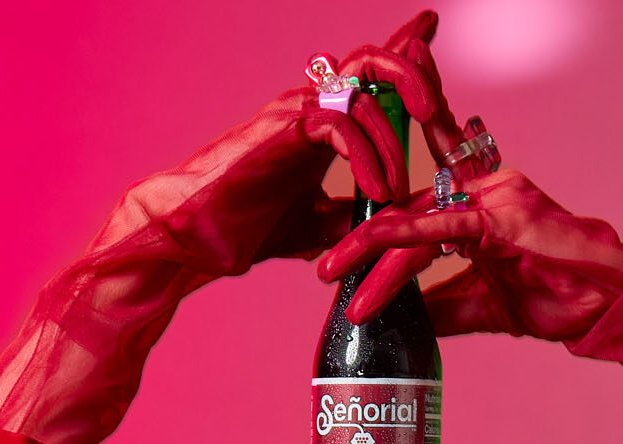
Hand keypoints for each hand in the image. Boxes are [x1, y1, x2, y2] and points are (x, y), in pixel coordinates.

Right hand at [0, 12, 451, 443]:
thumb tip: (388, 225)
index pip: (370, 74)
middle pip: (375, 60)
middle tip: (432, 112)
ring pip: (364, 85)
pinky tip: (375, 189)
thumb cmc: (243, 227)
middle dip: (413, 73)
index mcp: (322, 120)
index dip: (404, 46)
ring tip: (396, 184)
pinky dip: (366, 155)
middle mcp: (311, 105)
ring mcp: (297, 113)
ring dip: (393, 133)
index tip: (431, 26)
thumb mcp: (317, 225)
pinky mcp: (283, 132)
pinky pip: (339, 123)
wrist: (190, 238)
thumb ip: (353, 214)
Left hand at [315, 167, 622, 443]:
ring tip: (329, 277)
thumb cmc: (563, 299)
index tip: (333, 237)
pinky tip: (364, 279)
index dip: (375, 207)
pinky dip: (397, 256)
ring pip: (412, 219)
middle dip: (356, 236)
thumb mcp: (484, 305)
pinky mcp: (501, 216)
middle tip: (316, 263)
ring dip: (366, 250)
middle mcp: (484, 186)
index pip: (417, 196)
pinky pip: (436, 233)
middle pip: (404, 206)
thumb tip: (404, 319)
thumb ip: (443, 303)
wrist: (613, 308)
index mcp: (481, 201)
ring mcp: (493, 195)